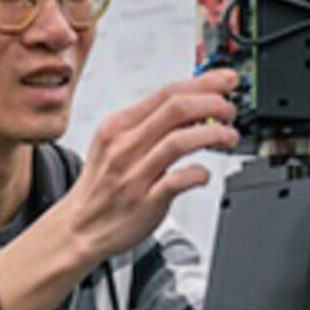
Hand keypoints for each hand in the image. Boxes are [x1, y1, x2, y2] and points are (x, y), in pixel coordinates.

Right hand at [53, 67, 239, 265]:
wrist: (79, 228)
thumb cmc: (102, 187)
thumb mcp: (113, 144)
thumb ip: (147, 125)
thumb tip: (189, 104)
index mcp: (118, 126)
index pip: (166, 93)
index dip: (203, 83)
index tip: (225, 80)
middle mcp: (125, 146)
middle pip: (176, 109)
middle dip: (213, 103)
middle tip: (229, 110)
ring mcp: (135, 174)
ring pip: (180, 140)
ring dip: (213, 134)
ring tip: (228, 137)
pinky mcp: (146, 201)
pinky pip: (179, 180)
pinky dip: (199, 172)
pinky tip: (205, 173)